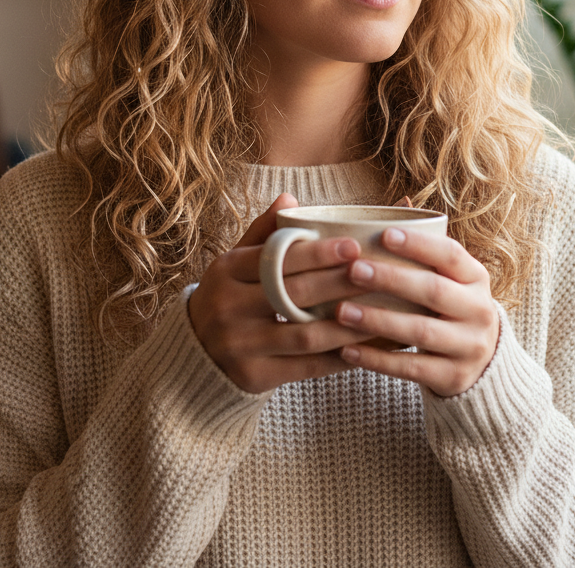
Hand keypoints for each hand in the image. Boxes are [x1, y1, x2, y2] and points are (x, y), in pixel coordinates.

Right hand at [187, 194, 376, 393]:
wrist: (194, 352)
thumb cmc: (229, 294)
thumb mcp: (236, 261)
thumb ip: (263, 233)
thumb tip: (289, 197)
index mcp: (226, 270)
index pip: (276, 259)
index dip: (316, 253)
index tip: (353, 245)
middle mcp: (228, 307)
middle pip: (292, 294)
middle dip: (338, 283)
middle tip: (374, 272)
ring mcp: (239, 345)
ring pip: (304, 335)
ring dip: (346, 324)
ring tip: (380, 311)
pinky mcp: (253, 377)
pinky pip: (306, 368)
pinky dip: (339, 358)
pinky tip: (365, 347)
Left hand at [335, 228, 500, 397]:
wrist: (484, 364)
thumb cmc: (451, 307)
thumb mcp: (450, 279)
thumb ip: (427, 251)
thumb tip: (401, 202)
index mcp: (476, 277)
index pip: (450, 254)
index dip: (419, 244)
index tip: (384, 234)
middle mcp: (478, 310)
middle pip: (432, 291)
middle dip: (391, 279)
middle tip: (353, 270)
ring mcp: (468, 346)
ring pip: (420, 332)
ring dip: (377, 320)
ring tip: (341, 311)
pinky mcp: (453, 377)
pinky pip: (411, 367)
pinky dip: (377, 359)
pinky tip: (347, 350)